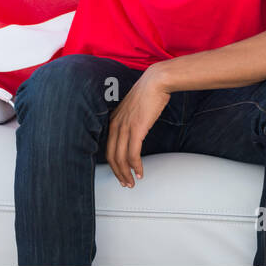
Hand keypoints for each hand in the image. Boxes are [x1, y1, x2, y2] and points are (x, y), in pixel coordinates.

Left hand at [105, 66, 170, 187]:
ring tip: (132, 183)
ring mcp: (125, 127)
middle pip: (111, 156)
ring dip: (126, 173)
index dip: (113, 164)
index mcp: (114, 121)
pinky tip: (140, 173)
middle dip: (118, 173)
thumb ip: (131, 120)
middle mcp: (116, 125)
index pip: (108, 149)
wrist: (156, 81)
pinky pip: (133, 153)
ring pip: (121, 158)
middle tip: (125, 184)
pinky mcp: (137, 129)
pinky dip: (136, 166)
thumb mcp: (134, 108)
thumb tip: (137, 131)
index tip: (120, 173)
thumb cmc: (149, 92)